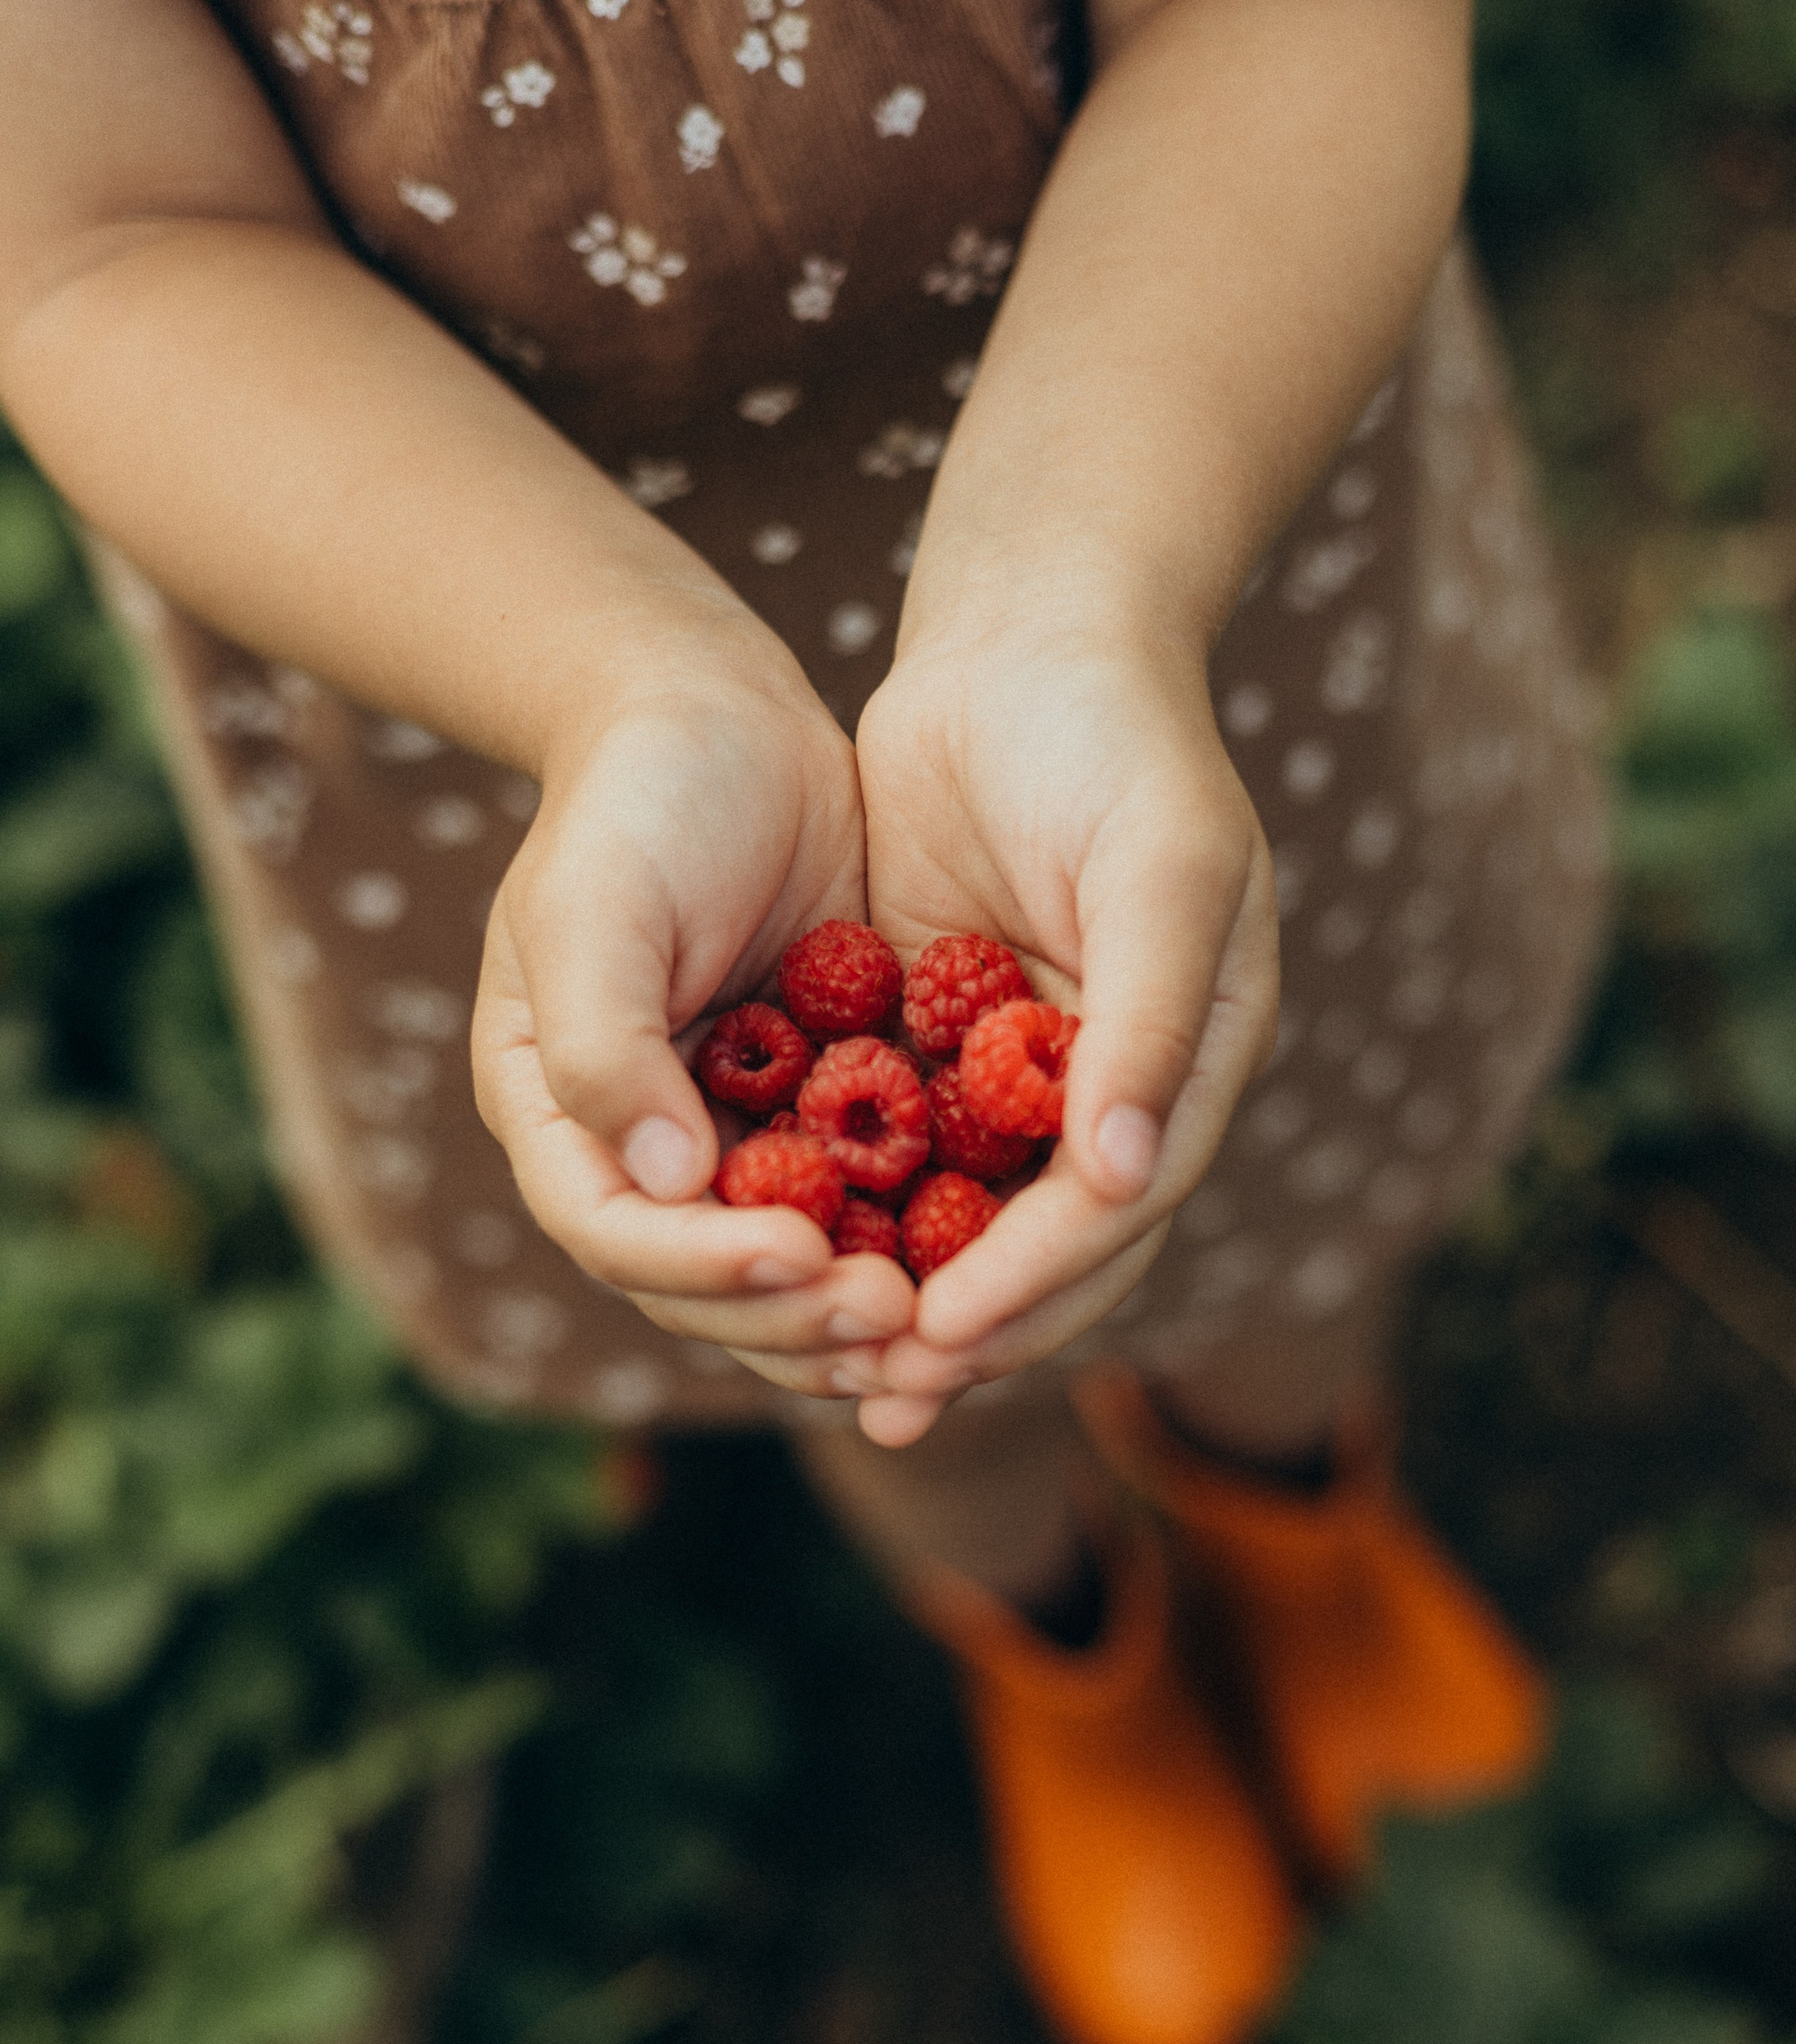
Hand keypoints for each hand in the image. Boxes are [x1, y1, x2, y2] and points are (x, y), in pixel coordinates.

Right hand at [473, 589, 916, 1395]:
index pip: (620, 1236)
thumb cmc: (638, 798)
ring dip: (860, 1315)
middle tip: (893, 1317)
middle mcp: (645, 1155)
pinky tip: (985, 1265)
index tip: (797, 1254)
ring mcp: (739, 1147)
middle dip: (797, 1317)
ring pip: (793, 1279)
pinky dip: (915, 1252)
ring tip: (936, 1325)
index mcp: (563, 1120)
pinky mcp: (824, 1122)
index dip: (703, 1269)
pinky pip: (869, 1214)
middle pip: (709, 1291)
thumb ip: (603, 1044)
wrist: (724, 718)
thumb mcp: (591, 904)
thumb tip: (665, 1181)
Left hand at [853, 603, 1278, 1443]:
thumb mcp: (1161, 865)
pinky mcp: (940, 1037)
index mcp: (1190, 1062)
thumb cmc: (1114, 739)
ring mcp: (1023, 1068)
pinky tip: (790, 1261)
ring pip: (969, 1215)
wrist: (1029, 634)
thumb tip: (1123, 1177)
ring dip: (911, 1295)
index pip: (1114, 1208)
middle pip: (1048, 1246)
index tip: (948, 1334)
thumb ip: (1149, 1020)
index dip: (1035, 1281)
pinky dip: (859, 1209)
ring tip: (840, 1375)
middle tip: (889, 1398)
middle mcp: (1113, 1087)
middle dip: (973, 1326)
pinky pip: (900, 1146)